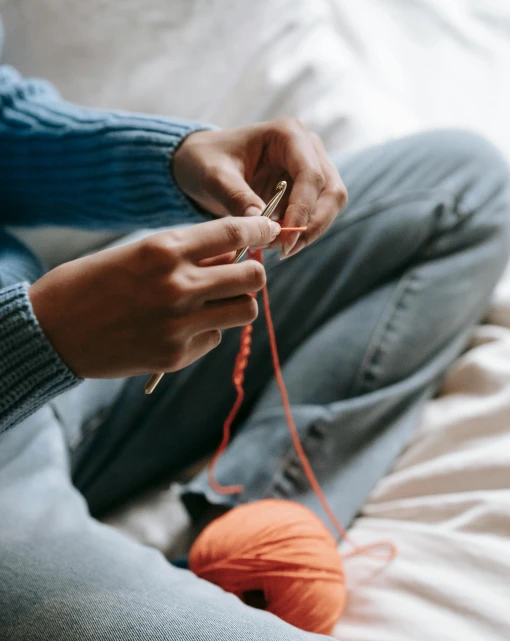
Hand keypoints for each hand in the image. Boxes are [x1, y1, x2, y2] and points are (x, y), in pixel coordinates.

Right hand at [28, 216, 279, 378]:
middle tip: (240, 276)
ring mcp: (179, 324)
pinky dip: (206, 332)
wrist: (53, 329)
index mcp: (164, 249)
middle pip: (253, 277)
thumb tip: (231, 259)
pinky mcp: (175, 355)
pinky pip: (215, 339)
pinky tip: (177, 328)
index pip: (233, 233)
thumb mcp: (138, 253)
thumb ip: (186, 254)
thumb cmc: (93, 283)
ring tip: (211, 303)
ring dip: (235, 304)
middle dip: (253, 274)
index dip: (259, 228)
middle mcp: (178, 285)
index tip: (269, 228)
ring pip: (245, 311)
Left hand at [173, 119, 347, 258]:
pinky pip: (316, 215)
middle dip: (311, 226)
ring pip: (330, 206)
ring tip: (276, 248)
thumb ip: (237, 197)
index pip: (311, 175)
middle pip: (331, 192)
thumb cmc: (206, 161)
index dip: (302, 211)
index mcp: (289, 133)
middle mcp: (308, 147)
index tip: (284, 240)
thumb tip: (262, 225)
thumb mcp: (214, 177)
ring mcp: (313, 167)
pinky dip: (301, 232)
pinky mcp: (308, 189)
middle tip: (284, 251)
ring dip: (309, 232)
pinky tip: (276, 242)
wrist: (204, 163)